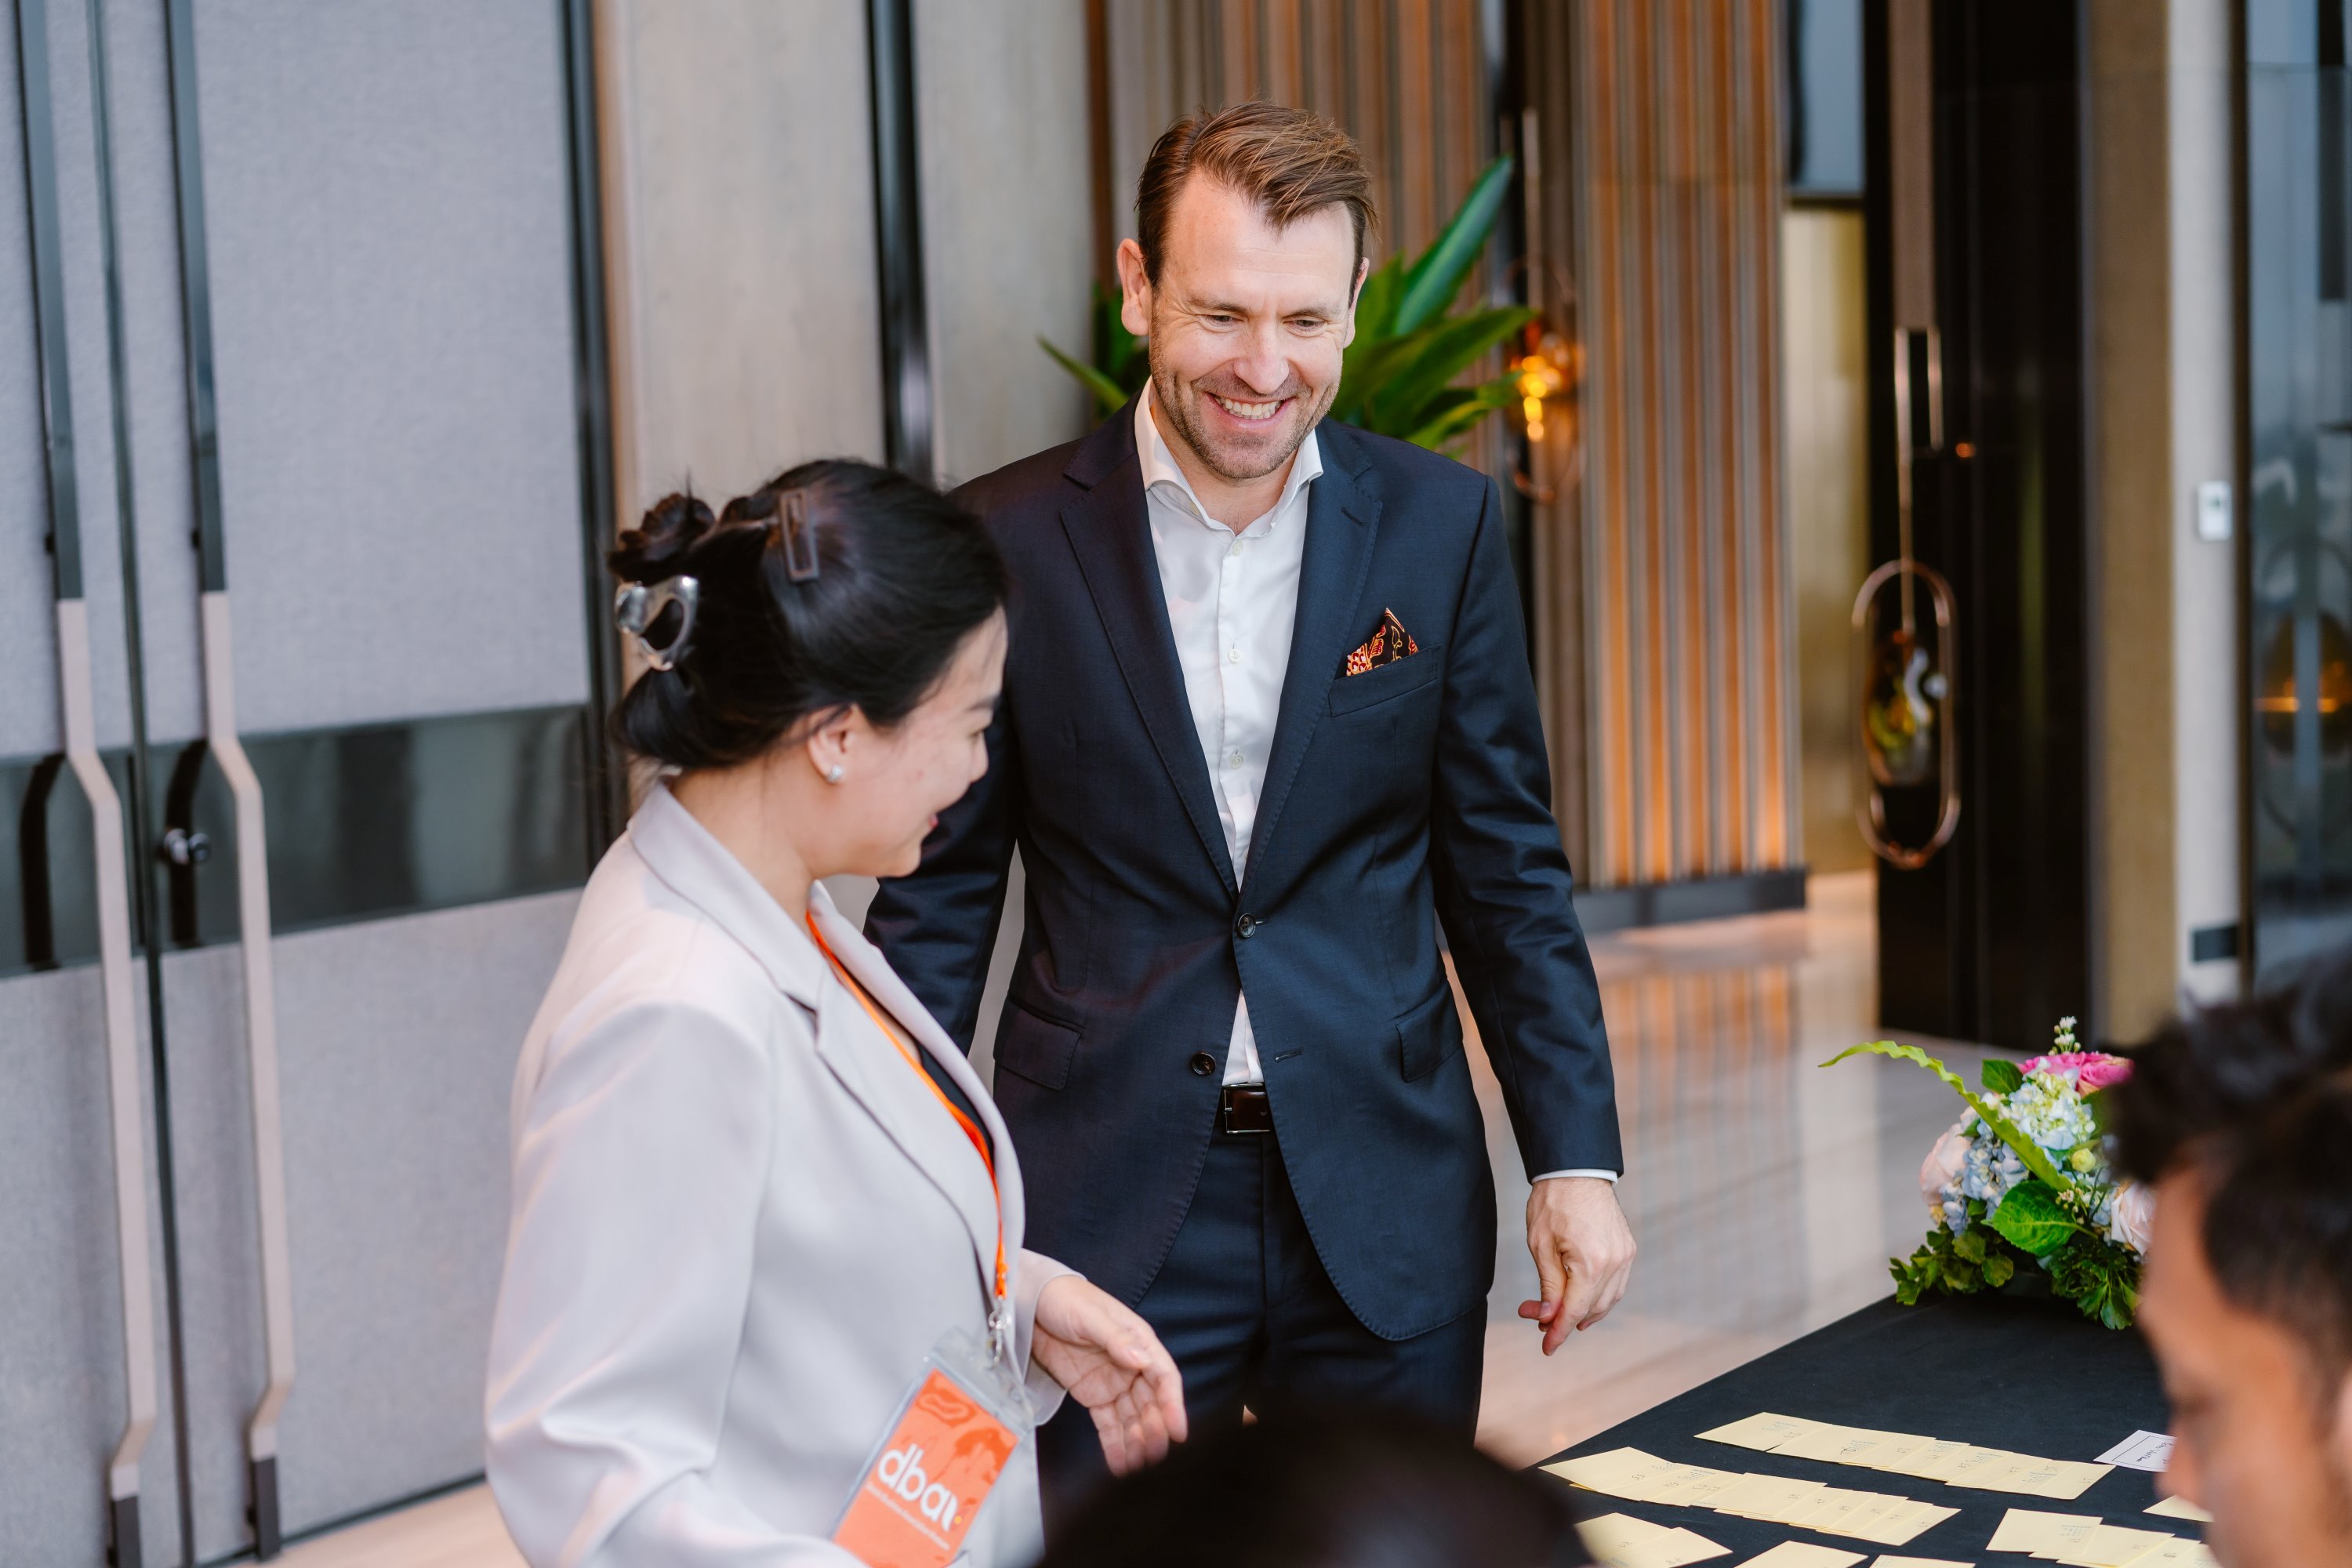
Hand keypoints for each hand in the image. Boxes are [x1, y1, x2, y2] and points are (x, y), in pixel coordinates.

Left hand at [1030, 1276, 1187, 1473]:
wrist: (1031, 1305)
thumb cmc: (1066, 1300)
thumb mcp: (1090, 1316)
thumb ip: (1116, 1339)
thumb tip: (1142, 1360)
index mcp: (1138, 1341)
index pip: (1164, 1377)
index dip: (1173, 1405)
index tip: (1178, 1432)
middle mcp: (1131, 1365)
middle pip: (1150, 1403)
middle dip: (1154, 1431)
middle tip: (1155, 1459)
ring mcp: (1112, 1382)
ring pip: (1131, 1418)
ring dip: (1137, 1443)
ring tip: (1138, 1470)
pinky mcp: (1092, 1395)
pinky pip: (1107, 1423)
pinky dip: (1114, 1444)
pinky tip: (1120, 1466)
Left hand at [1517, 1176, 1634, 1353]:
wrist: (1576, 1169)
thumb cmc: (1553, 1203)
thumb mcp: (1540, 1246)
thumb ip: (1548, 1286)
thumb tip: (1548, 1318)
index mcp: (1591, 1264)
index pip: (1574, 1311)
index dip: (1558, 1332)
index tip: (1546, 1348)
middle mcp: (1615, 1263)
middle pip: (1591, 1309)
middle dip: (1565, 1320)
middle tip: (1538, 1320)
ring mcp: (1625, 1256)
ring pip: (1608, 1300)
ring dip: (1585, 1313)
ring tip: (1560, 1316)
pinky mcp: (1628, 1249)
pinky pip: (1616, 1285)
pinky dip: (1600, 1297)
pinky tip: (1583, 1300)